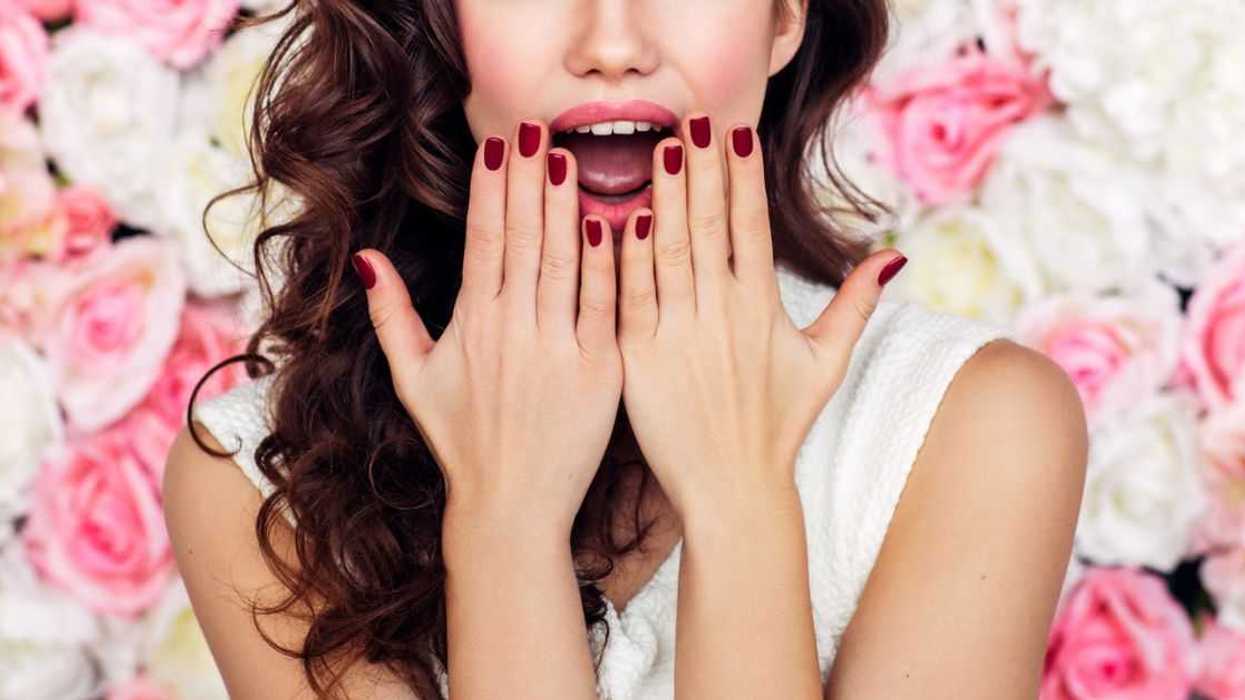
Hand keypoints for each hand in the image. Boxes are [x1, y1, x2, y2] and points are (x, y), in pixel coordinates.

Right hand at [353, 119, 621, 536]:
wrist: (512, 507)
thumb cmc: (463, 442)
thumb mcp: (414, 379)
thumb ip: (389, 316)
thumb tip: (368, 259)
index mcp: (472, 324)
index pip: (483, 238)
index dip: (491, 187)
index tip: (500, 144)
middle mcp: (513, 328)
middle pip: (523, 236)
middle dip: (530, 178)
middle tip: (539, 130)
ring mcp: (558, 348)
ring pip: (564, 260)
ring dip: (567, 205)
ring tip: (571, 157)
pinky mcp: (600, 369)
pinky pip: (604, 303)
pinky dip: (609, 261)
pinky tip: (614, 220)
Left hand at [615, 113, 907, 519]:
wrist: (733, 488)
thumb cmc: (778, 426)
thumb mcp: (826, 362)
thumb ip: (855, 304)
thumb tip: (894, 257)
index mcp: (763, 307)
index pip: (752, 224)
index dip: (742, 175)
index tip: (734, 134)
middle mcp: (723, 312)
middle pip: (708, 223)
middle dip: (700, 167)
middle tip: (691, 120)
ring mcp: (680, 333)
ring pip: (668, 249)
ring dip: (663, 196)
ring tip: (658, 151)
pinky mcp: (641, 357)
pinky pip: (631, 295)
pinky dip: (626, 256)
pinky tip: (620, 218)